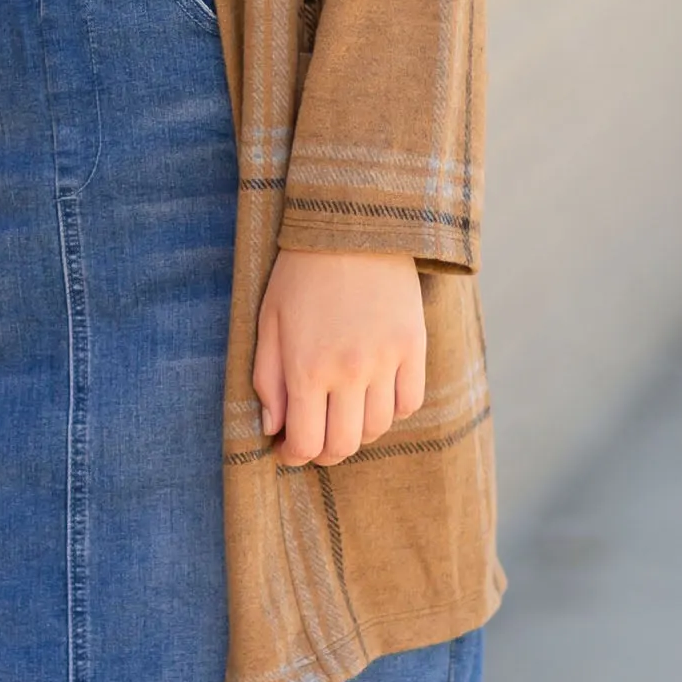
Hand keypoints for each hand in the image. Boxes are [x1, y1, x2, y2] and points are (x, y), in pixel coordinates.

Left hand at [252, 249, 427, 467]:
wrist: (352, 226)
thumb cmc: (300, 274)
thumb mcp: (269, 323)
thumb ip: (268, 380)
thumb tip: (273, 429)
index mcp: (307, 367)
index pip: (305, 443)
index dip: (293, 455)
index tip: (288, 448)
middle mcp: (349, 371)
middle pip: (344, 445)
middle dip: (324, 452)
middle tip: (314, 439)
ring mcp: (387, 360)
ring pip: (377, 428)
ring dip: (357, 431)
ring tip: (342, 412)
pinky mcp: (414, 346)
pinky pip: (409, 402)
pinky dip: (391, 409)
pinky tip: (374, 394)